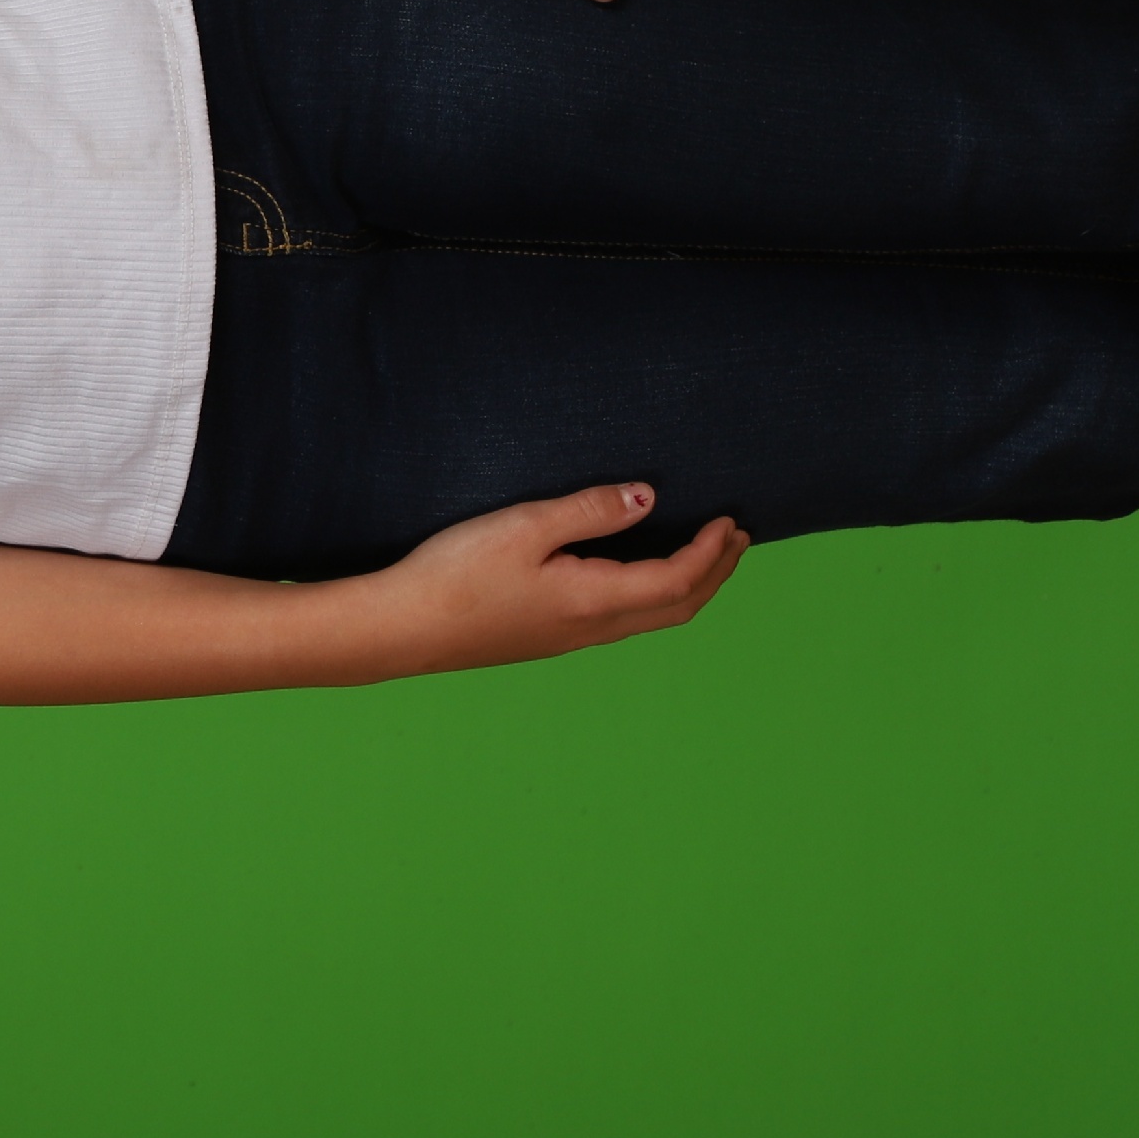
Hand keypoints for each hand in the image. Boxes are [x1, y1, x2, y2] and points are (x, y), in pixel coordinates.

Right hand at [367, 483, 749, 672]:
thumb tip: (648, 498)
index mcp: (594, 600)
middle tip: (737, 539)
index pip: (678, 579)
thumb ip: (588, 510)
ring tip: (703, 555)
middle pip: (677, 608)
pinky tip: (637, 575)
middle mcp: (592, 629)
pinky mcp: (547, 638)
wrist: (401, 629)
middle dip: (715, 573)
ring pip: (652, 618)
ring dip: (688, 586)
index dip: (712, 552)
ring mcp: (570, 639)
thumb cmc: (454, 575)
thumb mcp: (523, 527)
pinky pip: (623, 620)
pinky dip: (653, 594)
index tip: (731, 521)